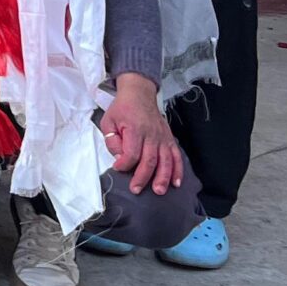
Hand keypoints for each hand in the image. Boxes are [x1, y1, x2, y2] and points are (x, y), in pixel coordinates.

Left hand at [98, 74, 183, 195]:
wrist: (139, 94)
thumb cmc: (122, 109)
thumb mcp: (108, 121)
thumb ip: (111, 140)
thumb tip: (119, 157)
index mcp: (135, 129)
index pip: (132, 153)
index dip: (124, 164)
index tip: (117, 168)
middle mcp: (151, 135)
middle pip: (149, 160)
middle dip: (143, 177)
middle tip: (136, 189)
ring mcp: (162, 137)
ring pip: (165, 161)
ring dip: (163, 178)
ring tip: (159, 191)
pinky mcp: (170, 139)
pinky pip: (176, 156)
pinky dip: (178, 170)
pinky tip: (176, 183)